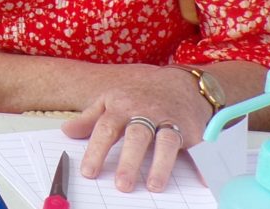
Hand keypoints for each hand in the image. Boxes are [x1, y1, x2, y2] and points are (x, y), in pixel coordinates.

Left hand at [61, 66, 208, 192]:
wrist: (180, 83)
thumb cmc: (139, 96)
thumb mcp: (110, 100)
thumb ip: (89, 118)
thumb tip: (67, 132)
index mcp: (122, 107)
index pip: (106, 129)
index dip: (97, 151)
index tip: (89, 172)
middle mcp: (146, 114)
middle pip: (137, 137)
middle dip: (129, 161)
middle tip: (122, 186)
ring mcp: (170, 121)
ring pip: (166, 142)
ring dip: (161, 164)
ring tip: (154, 186)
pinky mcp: (192, 130)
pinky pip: (197, 147)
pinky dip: (202, 163)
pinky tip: (202, 180)